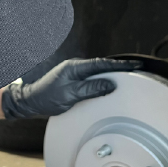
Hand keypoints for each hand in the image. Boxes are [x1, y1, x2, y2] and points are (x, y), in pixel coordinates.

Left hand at [1, 58, 141, 118]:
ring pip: (97, 73)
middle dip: (119, 68)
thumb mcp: (70, 96)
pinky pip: (92, 78)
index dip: (120, 66)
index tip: (135, 65)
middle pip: (102, 66)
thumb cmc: (47, 98)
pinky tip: (108, 85)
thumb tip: (110, 85)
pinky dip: (102, 81)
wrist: (31, 101)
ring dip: (111, 75)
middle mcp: (75, 67)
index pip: (102, 64)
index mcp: (75, 67)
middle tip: (136, 70)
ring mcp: (74, 73)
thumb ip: (91, 89)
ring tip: (127, 78)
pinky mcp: (74, 80)